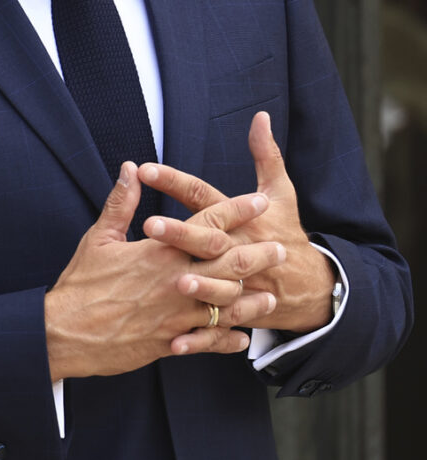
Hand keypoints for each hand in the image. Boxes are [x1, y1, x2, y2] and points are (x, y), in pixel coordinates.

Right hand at [44, 161, 279, 380]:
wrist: (64, 333)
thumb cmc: (80, 284)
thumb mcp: (98, 238)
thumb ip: (121, 203)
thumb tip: (130, 169)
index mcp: (161, 252)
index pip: (208, 224)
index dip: (236, 211)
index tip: (257, 201)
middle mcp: (175, 282)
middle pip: (230, 265)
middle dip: (258, 255)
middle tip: (281, 248)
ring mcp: (176, 315)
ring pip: (226, 307)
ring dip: (251, 302)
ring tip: (270, 296)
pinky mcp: (170, 343)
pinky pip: (208, 342)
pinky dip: (227, 341)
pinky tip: (240, 339)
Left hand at [138, 111, 335, 333]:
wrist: (312, 285)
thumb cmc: (286, 230)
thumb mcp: (281, 192)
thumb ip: (265, 154)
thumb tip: (260, 117)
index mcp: (240, 219)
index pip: (203, 195)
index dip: (175, 181)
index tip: (145, 167)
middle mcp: (237, 249)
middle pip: (207, 239)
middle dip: (180, 232)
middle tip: (149, 224)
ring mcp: (240, 285)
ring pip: (217, 285)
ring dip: (198, 283)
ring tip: (173, 278)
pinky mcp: (238, 314)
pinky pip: (216, 329)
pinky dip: (198, 339)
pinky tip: (172, 342)